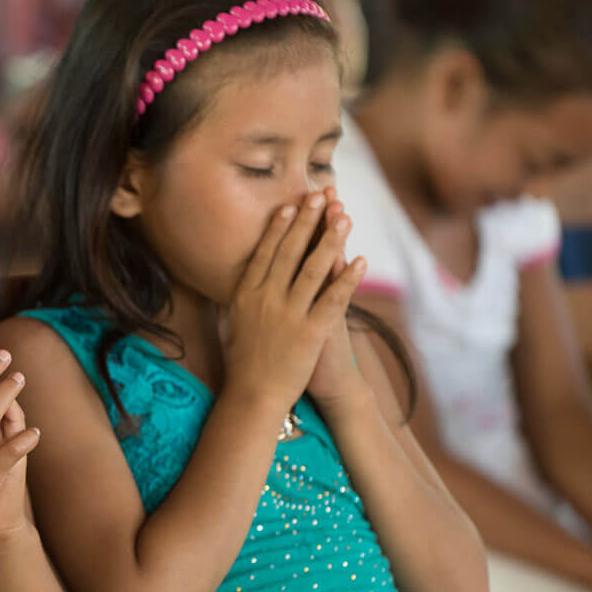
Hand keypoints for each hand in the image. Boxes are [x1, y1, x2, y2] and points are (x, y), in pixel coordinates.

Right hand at [221, 190, 363, 415]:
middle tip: (320, 196)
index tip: (291, 205)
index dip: (280, 227)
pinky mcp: (311, 332)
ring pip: (313, 269)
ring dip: (331, 240)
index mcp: (245, 295)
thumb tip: (237, 277)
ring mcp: (289, 315)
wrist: (253, 396)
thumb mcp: (231, 324)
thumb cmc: (242, 362)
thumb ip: (237, 298)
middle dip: (306, 222)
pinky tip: (361, 260)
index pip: (265, 253)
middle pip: (289, 253)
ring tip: (344, 216)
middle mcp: (266, 300)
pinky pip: (333, 299)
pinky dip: (348, 279)